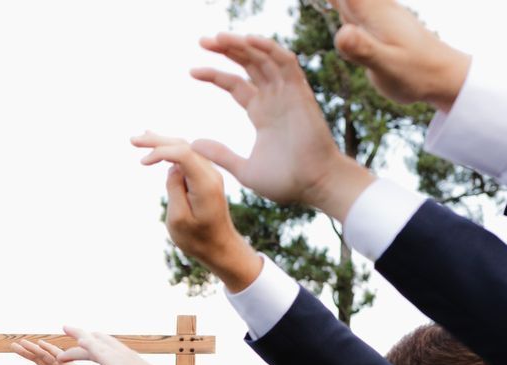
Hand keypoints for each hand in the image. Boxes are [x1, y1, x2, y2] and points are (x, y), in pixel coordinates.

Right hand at [132, 133, 263, 292]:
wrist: (220, 247)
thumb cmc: (197, 239)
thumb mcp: (179, 219)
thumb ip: (174, 189)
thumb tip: (172, 168)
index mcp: (205, 183)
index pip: (183, 153)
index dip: (160, 152)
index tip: (141, 163)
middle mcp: (211, 173)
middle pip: (183, 145)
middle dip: (158, 141)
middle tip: (133, 140)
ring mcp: (210, 174)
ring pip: (185, 148)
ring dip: (163, 142)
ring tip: (140, 138)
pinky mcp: (205, 178)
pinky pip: (188, 157)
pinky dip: (171, 150)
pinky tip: (158, 145)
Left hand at [190, 35, 373, 220]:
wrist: (314, 185)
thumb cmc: (286, 181)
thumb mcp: (244, 169)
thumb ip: (221, 154)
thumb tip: (194, 144)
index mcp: (261, 113)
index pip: (235, 84)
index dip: (215, 75)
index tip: (192, 71)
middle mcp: (274, 99)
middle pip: (248, 64)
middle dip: (226, 50)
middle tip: (202, 40)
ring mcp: (288, 94)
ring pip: (264, 58)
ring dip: (242, 45)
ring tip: (218, 37)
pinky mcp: (300, 93)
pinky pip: (286, 63)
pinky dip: (269, 49)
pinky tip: (249, 40)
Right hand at [329, 0, 469, 110]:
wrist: (443, 75)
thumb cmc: (417, 74)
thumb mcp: (387, 66)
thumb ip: (364, 50)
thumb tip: (341, 32)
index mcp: (372, 13)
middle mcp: (372, 7)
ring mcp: (375, 14)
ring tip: (322, 1)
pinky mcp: (375, 23)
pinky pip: (350, 3)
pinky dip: (337, 1)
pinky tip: (332, 3)